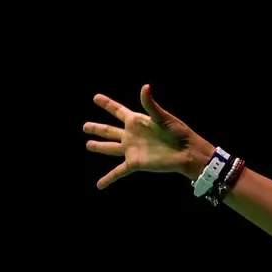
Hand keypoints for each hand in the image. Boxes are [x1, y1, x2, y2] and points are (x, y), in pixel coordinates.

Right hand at [84, 84, 212, 188]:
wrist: (186, 152)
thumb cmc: (178, 132)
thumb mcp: (163, 117)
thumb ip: (150, 104)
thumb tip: (145, 86)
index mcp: (137, 121)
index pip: (117, 110)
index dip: (107, 104)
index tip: (95, 97)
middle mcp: (132, 135)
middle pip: (110, 130)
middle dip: (97, 128)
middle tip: (85, 126)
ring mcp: (132, 149)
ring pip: (110, 148)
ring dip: (99, 146)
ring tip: (88, 145)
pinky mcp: (135, 163)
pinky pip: (118, 172)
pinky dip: (108, 179)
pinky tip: (99, 185)